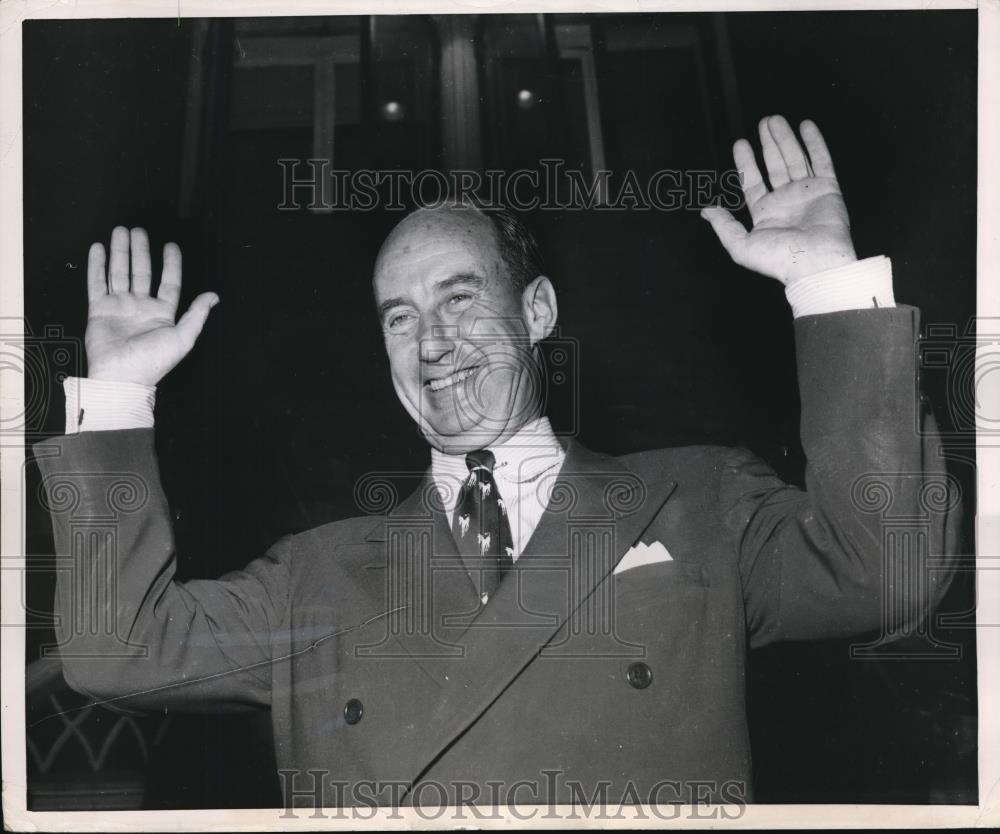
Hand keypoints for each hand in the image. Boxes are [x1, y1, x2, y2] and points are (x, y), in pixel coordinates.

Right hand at [84, 226, 218, 385]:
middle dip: (140, 250)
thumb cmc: (154, 361)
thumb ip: (197, 314)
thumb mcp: (184, 337)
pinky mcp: (99, 309)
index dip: (171, 264)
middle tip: (138, 230)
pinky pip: (97, 283)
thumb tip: (213, 296)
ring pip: (120, 272)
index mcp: (162, 313)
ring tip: (120, 231)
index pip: (169, 282)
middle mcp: (141, 307)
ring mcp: (119, 307)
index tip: (171, 245)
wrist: (122, 376)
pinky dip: (97, 265)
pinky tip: (98, 249)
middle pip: (142, 272)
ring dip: (120, 252)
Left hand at [701, 115, 856, 285]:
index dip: (746, 163)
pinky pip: (821, 161)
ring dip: (785, 138)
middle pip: (774, 165)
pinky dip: (814, 143)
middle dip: (768, 143)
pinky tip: (806, 126)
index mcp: (766, 213)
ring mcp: (807, 193)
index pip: (753, 182)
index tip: (739, 143)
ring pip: (795, 158)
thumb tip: (706, 211)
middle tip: (763, 122)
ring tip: (775, 119)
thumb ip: (723, 226)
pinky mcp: (828, 189)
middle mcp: (786, 201)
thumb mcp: (740, 245)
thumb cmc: (778, 259)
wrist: (815, 263)